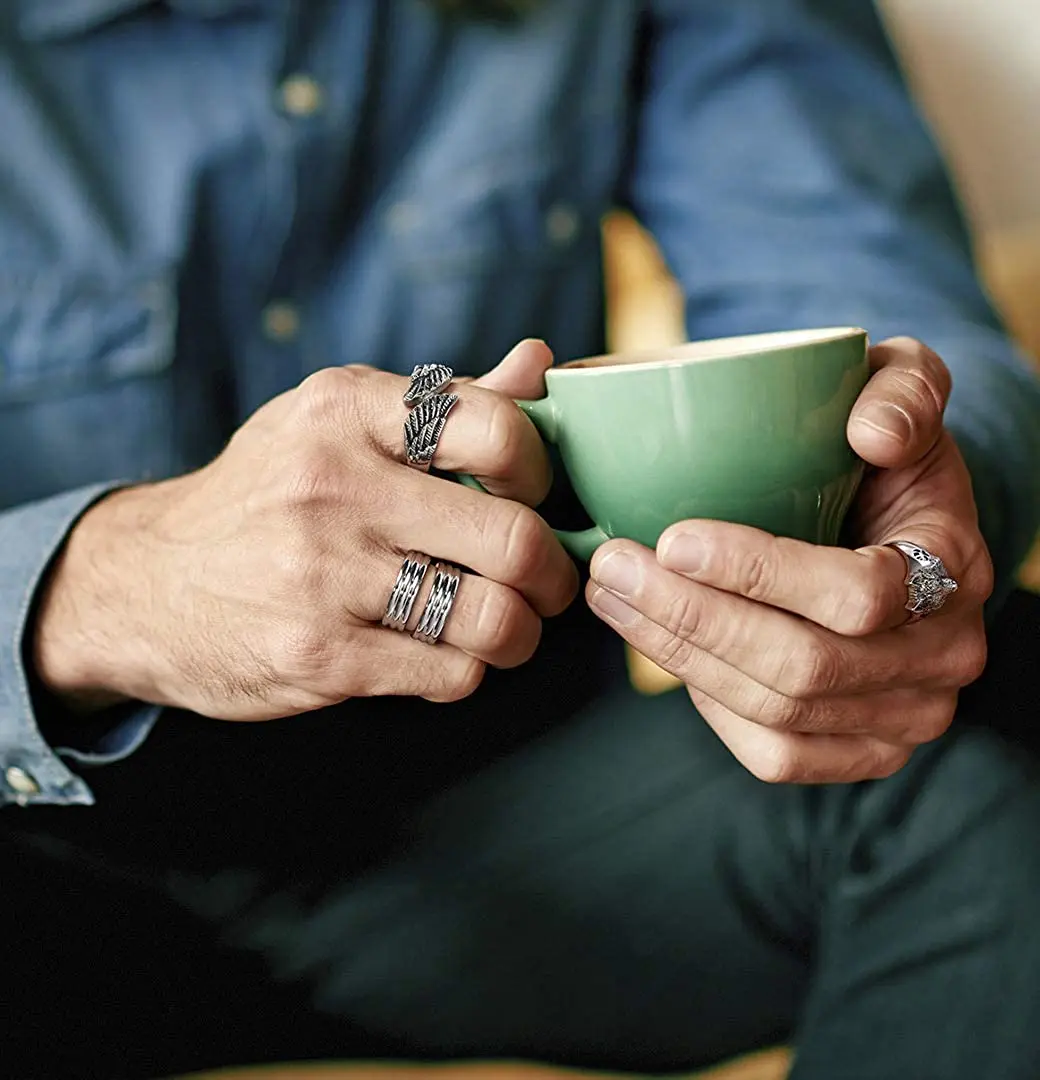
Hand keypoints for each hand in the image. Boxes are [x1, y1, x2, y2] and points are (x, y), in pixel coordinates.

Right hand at [34, 340, 576, 718]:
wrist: (143, 582)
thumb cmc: (265, 495)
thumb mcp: (336, 424)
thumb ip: (445, 404)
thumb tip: (541, 363)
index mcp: (345, 408)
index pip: (496, 428)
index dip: (542, 471)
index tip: (535, 497)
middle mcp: (334, 484)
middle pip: (514, 540)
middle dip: (554, 574)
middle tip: (549, 583)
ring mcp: (324, 574)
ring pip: (493, 619)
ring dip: (519, 633)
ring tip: (505, 626)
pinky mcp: (320, 655)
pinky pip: (450, 673)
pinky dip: (466, 669)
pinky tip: (443, 654)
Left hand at [587, 337, 993, 782]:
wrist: (893, 526)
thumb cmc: (882, 455)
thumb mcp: (902, 392)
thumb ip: (903, 389)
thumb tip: (871, 433)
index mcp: (953, 569)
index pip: (859, 593)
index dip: (758, 572)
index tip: (671, 538)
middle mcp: (943, 657)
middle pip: (804, 666)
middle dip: (691, 619)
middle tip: (612, 568)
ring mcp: (907, 717)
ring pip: (779, 714)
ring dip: (679, 657)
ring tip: (611, 598)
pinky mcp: (864, 751)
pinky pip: (776, 756)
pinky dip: (709, 706)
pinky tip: (665, 648)